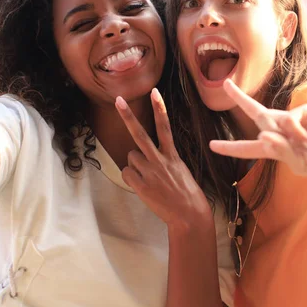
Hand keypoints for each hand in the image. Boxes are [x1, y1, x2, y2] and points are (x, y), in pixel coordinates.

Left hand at [116, 88, 212, 229]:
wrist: (189, 214)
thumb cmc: (187, 194)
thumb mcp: (181, 170)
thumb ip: (165, 160)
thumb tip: (146, 157)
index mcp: (172, 155)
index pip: (165, 127)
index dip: (160, 108)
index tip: (155, 91)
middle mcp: (160, 160)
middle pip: (140, 134)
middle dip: (128, 116)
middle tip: (118, 100)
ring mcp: (150, 172)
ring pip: (130, 157)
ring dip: (135, 164)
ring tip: (148, 177)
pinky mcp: (141, 185)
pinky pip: (126, 173)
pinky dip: (131, 178)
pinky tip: (142, 186)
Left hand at [209, 79, 306, 178]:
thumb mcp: (302, 164)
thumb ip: (281, 152)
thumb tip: (262, 135)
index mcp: (280, 149)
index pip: (251, 148)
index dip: (232, 147)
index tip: (212, 145)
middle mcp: (285, 132)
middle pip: (257, 114)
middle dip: (240, 99)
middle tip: (225, 84)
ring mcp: (296, 120)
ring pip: (272, 118)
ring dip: (285, 136)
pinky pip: (290, 118)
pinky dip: (295, 131)